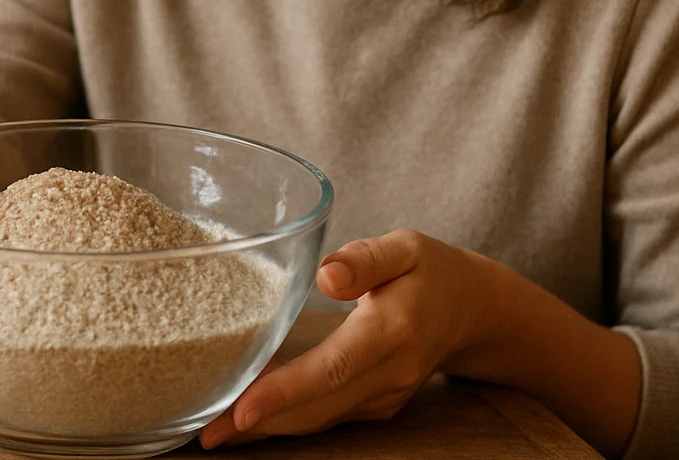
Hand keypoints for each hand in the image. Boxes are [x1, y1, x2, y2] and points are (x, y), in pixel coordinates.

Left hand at [200, 229, 497, 449]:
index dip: (285, 392)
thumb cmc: (432, 271)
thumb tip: (327, 275)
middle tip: (206, 431)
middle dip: (260, 423)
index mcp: (393, 331)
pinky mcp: (373, 405)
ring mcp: (383, 396)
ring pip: (318, 419)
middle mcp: (388, 374)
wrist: (472, 312)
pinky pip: (324, 416)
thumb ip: (367, 258)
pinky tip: (249, 412)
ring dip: (268, 427)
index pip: (333, 368)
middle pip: (317, 407)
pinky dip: (287, 417)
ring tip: (214, 429)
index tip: (243, 409)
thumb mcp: (406, 248)